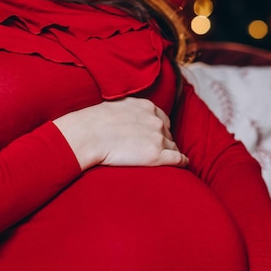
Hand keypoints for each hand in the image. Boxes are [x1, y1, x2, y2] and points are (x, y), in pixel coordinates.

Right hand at [53, 97, 187, 170]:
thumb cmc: (94, 122)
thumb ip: (130, 109)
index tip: (154, 137)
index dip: (158, 130)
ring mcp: (157, 138)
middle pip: (167, 134)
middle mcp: (156, 121)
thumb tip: (128, 114)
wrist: (87, 135)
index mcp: (147, 107)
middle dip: (163, 141)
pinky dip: (182, 162)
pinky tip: (183, 164)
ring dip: (169, 152)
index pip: (162, 119)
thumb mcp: (116, 105)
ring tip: (163, 160)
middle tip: (152, 150)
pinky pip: (178, 159)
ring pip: (172, 147)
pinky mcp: (155, 156)